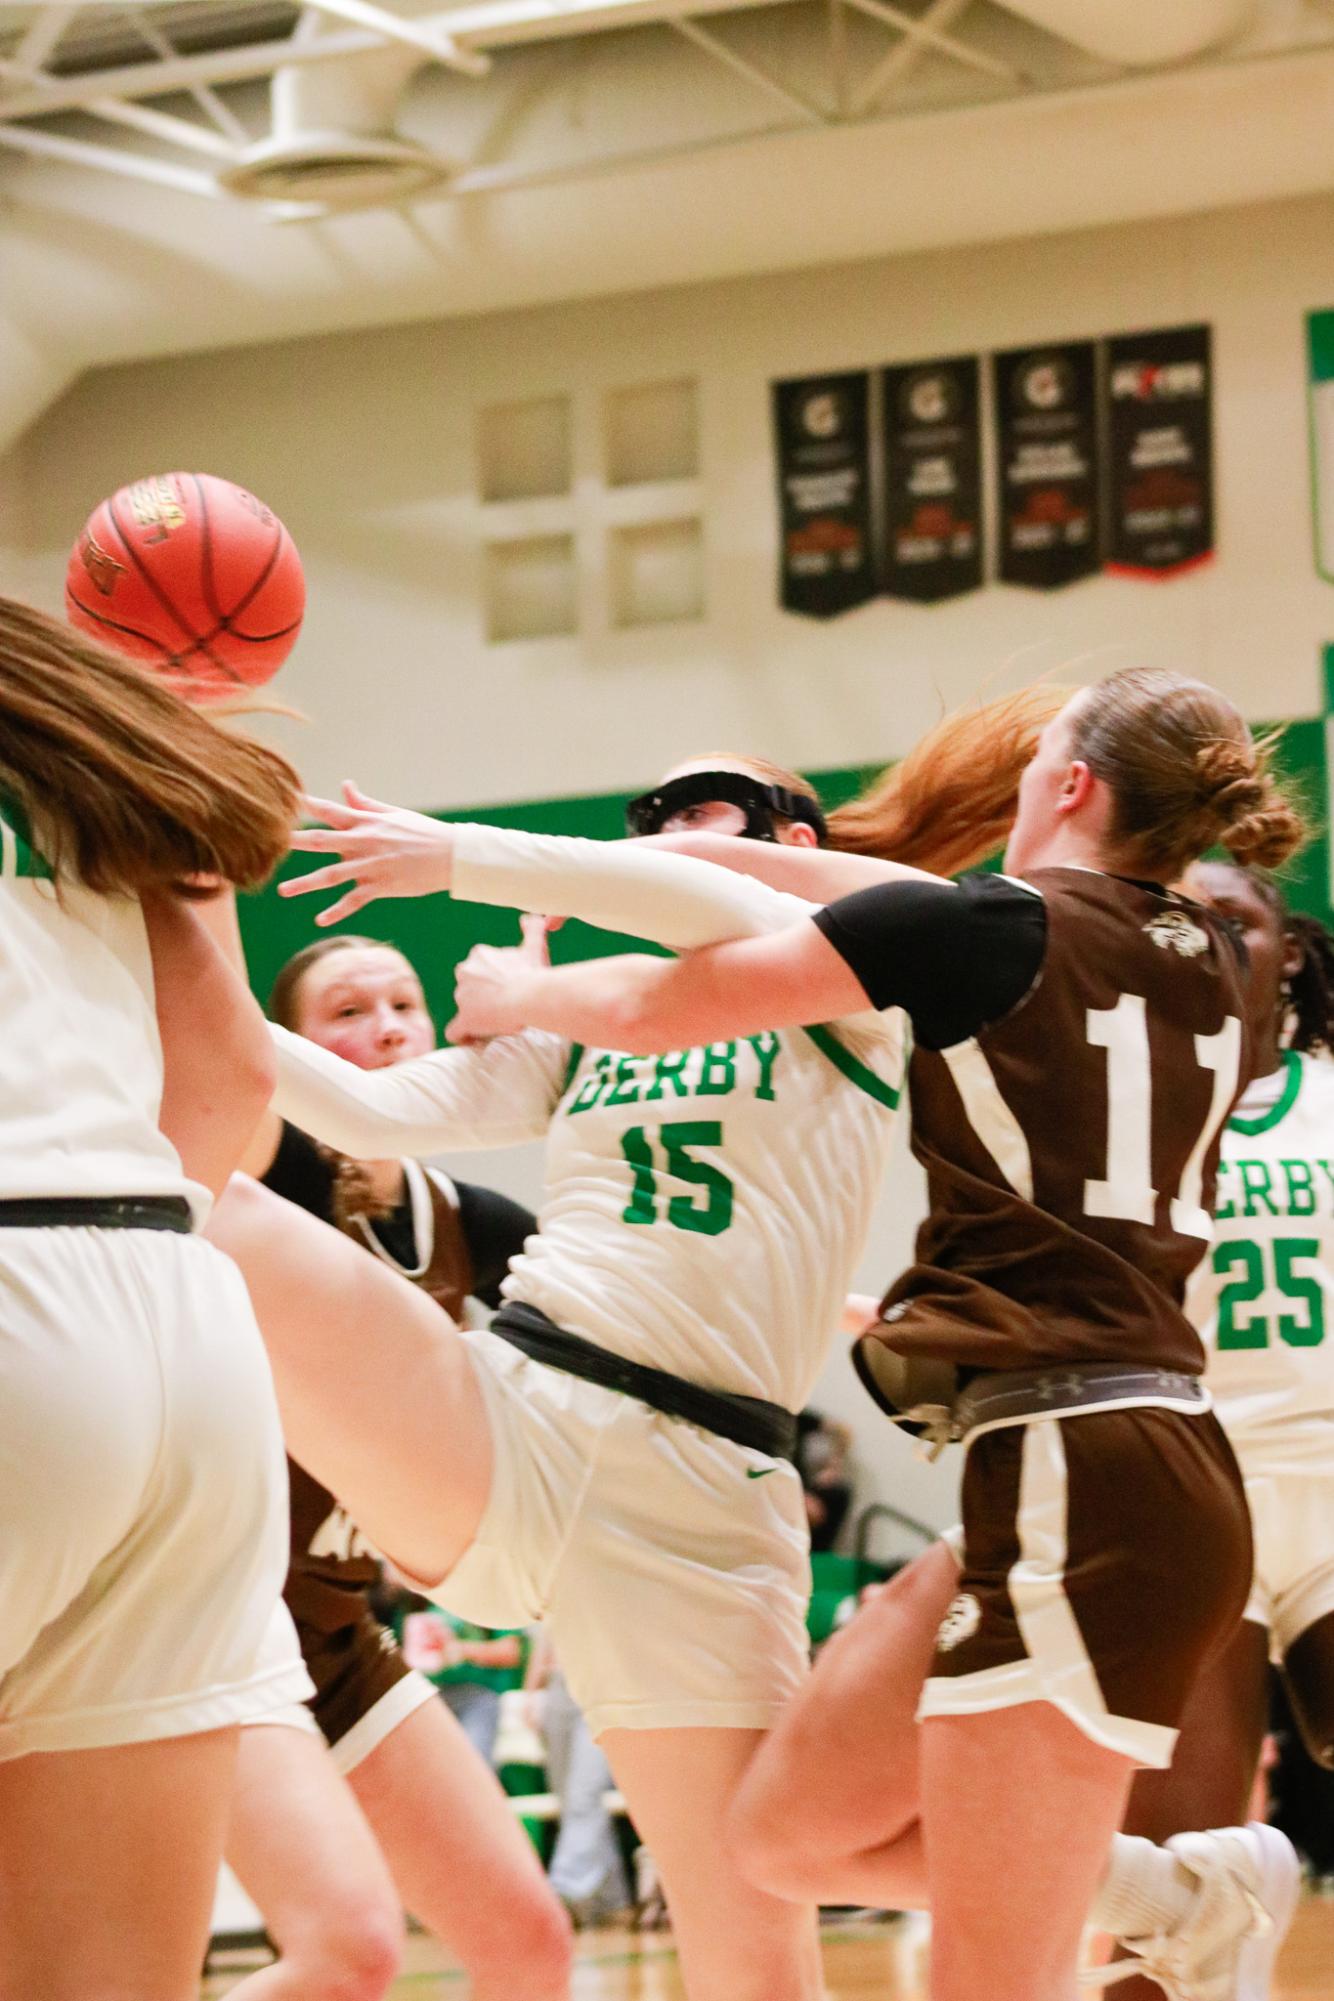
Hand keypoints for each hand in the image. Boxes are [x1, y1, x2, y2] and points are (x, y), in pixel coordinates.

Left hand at [280, 781, 456, 926]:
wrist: (452, 854)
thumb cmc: (422, 832)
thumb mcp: (393, 814)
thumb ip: (364, 803)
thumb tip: (345, 785)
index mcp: (366, 822)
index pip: (331, 811)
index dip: (308, 805)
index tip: (284, 800)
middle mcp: (365, 842)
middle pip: (322, 841)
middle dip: (295, 842)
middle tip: (269, 842)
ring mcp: (371, 865)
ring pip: (332, 876)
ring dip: (305, 884)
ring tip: (283, 891)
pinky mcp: (382, 886)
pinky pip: (354, 901)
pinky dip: (337, 911)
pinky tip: (320, 920)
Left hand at [446, 915, 550, 1044]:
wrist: (528, 995)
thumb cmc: (532, 972)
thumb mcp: (534, 947)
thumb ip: (532, 929)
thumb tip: (530, 917)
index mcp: (480, 955)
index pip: (480, 968)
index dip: (492, 979)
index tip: (507, 988)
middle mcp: (465, 972)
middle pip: (470, 985)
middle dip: (482, 994)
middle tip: (504, 1004)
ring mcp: (462, 996)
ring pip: (465, 1006)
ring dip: (477, 1013)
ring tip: (497, 1022)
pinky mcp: (464, 1019)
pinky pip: (456, 1031)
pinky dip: (463, 1036)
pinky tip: (474, 1039)